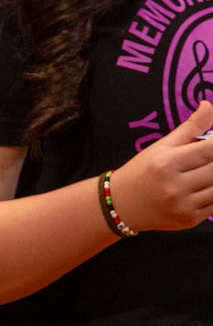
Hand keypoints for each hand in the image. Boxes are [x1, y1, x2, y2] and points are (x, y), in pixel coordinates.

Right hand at [109, 100, 212, 231]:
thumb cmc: (143, 170)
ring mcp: (183, 206)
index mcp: (167, 163)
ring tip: (207, 168)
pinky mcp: (189, 220)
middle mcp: (174, 187)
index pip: (209, 150)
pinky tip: (207, 184)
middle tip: (210, 156)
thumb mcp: (162, 146)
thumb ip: (190, 127)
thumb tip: (208, 105)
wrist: (122, 205)